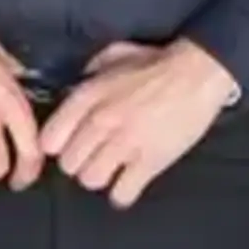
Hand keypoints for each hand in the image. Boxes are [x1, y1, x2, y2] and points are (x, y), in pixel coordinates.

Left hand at [42, 39, 245, 207]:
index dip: (58, 144)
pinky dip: (124, 193)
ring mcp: (125, 144)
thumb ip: (90, 70)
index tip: (69, 144)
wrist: (198, 73)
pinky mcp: (150, 162)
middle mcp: (101, 121)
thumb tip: (77, 82)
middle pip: (69, 165)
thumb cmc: (158, 63)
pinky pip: (122, 194)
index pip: (50, 139)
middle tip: (95, 156)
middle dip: (80, 162)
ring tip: (113, 169)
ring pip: (91, 181)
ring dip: (101, 177)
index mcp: (88, 96)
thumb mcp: (115, 55)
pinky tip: (129, 182)